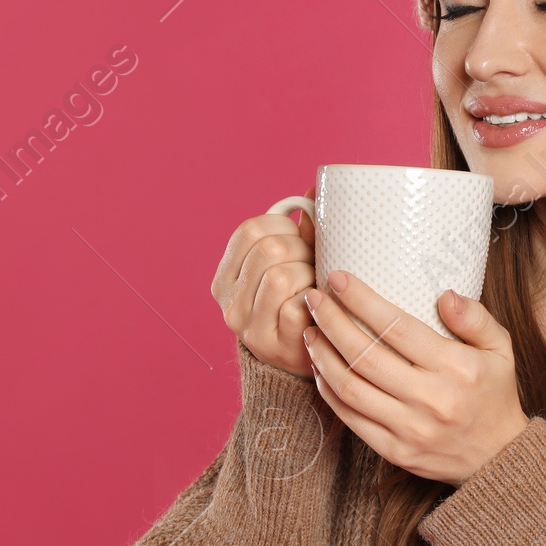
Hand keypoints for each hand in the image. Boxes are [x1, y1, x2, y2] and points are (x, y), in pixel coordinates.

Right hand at [210, 191, 317, 376]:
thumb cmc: (301, 300)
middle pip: (267, 250)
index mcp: (226, 276)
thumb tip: (319, 187)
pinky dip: (314, 302)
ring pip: (280, 276)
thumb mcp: (293, 263)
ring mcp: (247, 325)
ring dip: (309, 275)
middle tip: (314, 263)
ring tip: (315, 286)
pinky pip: (296, 306)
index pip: (250, 230)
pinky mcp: (272, 344)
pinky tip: (318, 307)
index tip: (298, 237)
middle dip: (301, 250)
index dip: (283, 226)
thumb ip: (301, 230)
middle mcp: (228, 302)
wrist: (304, 358)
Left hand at [301, 271, 530, 484]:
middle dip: (332, 321)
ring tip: (310, 330)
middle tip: (314, 298)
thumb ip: (476, 318)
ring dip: (323, 356)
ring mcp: (410, 429)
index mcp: (456, 368)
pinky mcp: (394, 451)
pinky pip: (351, 418)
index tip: (339, 279)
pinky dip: (329, 390)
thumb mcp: (501, 348)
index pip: (397, 328)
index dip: (362, 300)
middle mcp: (430, 399)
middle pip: (365, 355)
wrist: (499, 458)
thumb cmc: (494, 393)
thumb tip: (444, 294)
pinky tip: (321, 367)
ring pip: (351, 388)